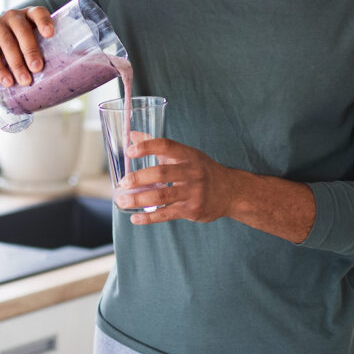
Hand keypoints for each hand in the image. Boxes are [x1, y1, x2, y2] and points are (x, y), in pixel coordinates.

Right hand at [0, 6, 53, 87]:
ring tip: (25, 81)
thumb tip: (59, 73)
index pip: (38, 13)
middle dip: (31, 51)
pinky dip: (0, 70)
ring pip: (8, 44)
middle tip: (37, 68)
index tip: (49, 34)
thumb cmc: (16, 43)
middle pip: (23, 31)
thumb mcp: (28, 41)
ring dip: (17, 64)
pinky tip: (8, 81)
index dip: (44, 22)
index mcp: (29, 15)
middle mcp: (13, 17)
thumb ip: (41, 48)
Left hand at [115, 138, 242, 224]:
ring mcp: (193, 192)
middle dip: (139, 178)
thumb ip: (158, 146)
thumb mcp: (185, 154)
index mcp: (188, 155)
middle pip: (162, 173)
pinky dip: (149, 217)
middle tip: (122, 183)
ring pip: (162, 196)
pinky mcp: (192, 210)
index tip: (130, 151)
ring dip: (139, 200)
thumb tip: (132, 135)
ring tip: (122, 200)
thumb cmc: (202, 170)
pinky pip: (167, 214)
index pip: (166, 146)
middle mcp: (192, 172)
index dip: (147, 147)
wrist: (230, 192)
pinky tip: (135, 218)